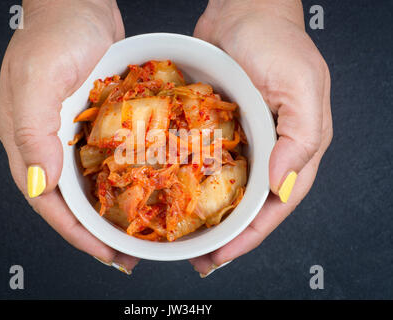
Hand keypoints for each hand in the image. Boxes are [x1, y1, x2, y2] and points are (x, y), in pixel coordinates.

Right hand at [0, 0, 138, 273]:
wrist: (79, 3)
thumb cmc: (56, 32)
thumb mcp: (39, 78)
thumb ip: (32, 132)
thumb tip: (38, 183)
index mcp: (26, 139)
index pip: (48, 201)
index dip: (75, 232)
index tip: (105, 253)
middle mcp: (47, 142)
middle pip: (68, 201)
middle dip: (94, 232)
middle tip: (124, 254)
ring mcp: (70, 134)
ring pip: (87, 185)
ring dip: (107, 212)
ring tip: (133, 232)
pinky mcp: (91, 123)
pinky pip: (104, 161)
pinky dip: (118, 181)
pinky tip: (139, 189)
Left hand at [190, 0, 332, 275]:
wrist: (243, 9)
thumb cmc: (275, 40)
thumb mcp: (301, 86)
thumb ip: (299, 139)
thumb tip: (280, 187)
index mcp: (295, 147)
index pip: (276, 204)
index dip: (251, 234)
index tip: (224, 254)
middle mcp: (269, 149)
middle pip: (249, 205)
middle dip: (228, 235)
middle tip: (200, 257)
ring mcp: (241, 140)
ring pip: (225, 189)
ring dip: (208, 215)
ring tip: (186, 238)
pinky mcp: (216, 127)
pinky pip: (204, 162)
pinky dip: (192, 182)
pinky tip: (174, 194)